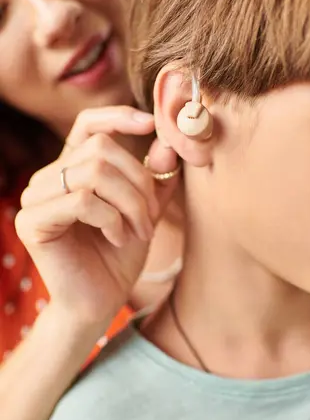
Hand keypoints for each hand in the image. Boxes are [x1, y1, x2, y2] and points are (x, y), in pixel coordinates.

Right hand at [16, 106, 178, 327]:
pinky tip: (118, 238)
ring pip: (93, 173)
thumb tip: (167, 142)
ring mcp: (35, 199)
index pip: (88, 125)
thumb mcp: (145, 213)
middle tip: (151, 216)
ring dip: (129, 203)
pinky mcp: (32, 222)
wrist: (99, 302)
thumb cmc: (118, 258)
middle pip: (101, 149)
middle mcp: (48, 179)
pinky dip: (112, 219)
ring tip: (139, 231)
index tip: (152, 124)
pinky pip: (83, 201)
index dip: (119, 117)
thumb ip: (155, 180)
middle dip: (138, 181)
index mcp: (72, 171)